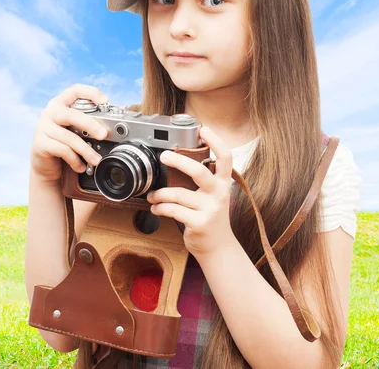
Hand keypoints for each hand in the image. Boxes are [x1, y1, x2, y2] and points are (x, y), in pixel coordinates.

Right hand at [30, 84, 109, 183]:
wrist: (47, 166)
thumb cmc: (65, 145)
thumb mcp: (76, 131)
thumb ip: (87, 125)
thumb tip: (110, 129)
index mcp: (60, 104)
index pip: (75, 90)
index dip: (91, 93)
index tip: (105, 101)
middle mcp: (50, 113)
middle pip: (71, 115)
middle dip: (90, 125)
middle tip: (104, 135)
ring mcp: (42, 127)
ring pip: (69, 137)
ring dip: (86, 151)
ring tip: (96, 160)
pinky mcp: (39, 144)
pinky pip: (62, 150)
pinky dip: (75, 160)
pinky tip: (80, 166)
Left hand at [146, 127, 236, 258]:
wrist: (218, 248)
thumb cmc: (210, 217)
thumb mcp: (214, 196)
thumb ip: (203, 180)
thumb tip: (178, 160)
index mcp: (223, 183)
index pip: (225, 158)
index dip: (216, 141)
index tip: (203, 130)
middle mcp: (219, 194)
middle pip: (199, 171)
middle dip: (179, 161)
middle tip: (164, 156)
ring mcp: (210, 210)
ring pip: (178, 194)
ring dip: (160, 194)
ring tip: (152, 196)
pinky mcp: (199, 223)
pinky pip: (173, 210)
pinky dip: (160, 208)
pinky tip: (156, 208)